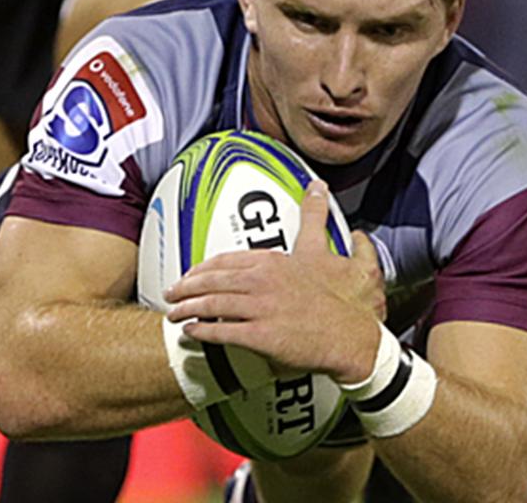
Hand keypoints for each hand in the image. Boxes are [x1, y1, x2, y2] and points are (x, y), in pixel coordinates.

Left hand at [164, 181, 382, 383]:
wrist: (354, 338)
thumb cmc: (345, 301)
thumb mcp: (330, 250)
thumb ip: (320, 219)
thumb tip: (319, 187)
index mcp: (275, 262)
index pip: (227, 260)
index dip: (204, 268)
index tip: (192, 273)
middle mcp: (264, 281)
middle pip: (212, 281)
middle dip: (186, 287)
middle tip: (171, 293)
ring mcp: (262, 309)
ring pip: (212, 305)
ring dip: (187, 309)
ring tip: (174, 313)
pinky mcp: (262, 337)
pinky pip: (222, 332)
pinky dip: (202, 332)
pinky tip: (191, 332)